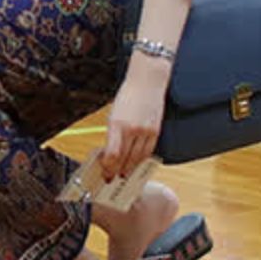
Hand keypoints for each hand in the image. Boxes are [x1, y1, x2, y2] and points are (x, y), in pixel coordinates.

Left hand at [100, 61, 169, 180]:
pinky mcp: (156, 131)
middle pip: (125, 158)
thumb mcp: (113, 114)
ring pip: (138, 158)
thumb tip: (109, 152)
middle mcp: (132, 129)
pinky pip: (149, 151)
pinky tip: (137, 164)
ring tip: (123, 174)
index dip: (108, 167)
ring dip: (130, 168)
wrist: (147, 81)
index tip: (104, 172)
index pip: (112, 154)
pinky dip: (142, 160)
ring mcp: (146, 131)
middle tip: (111, 178)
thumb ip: (112, 133)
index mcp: (117, 124)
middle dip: (117, 170)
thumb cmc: (127, 95)